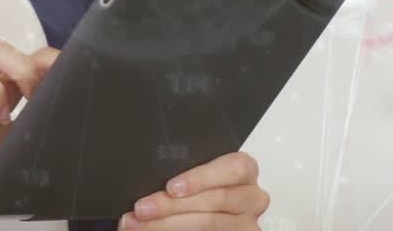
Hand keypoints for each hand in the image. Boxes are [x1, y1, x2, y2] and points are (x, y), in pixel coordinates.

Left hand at [118, 151, 270, 229]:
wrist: (203, 218)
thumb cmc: (199, 193)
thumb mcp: (197, 177)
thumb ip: (184, 176)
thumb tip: (152, 182)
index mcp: (244, 171)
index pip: (233, 168)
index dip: (201, 178)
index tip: (170, 188)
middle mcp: (252, 198)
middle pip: (216, 199)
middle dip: (173, 205)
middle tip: (143, 208)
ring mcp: (248, 223)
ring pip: (210, 222)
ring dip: (169, 224)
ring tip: (140, 224)